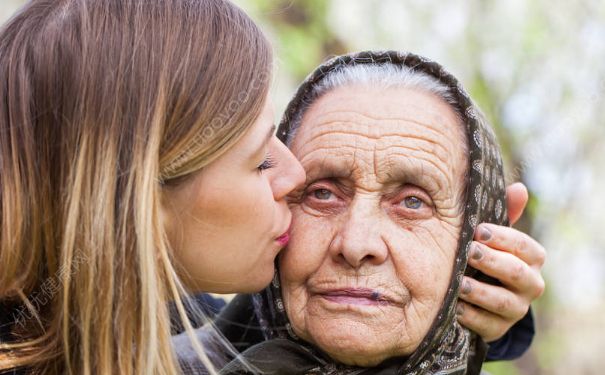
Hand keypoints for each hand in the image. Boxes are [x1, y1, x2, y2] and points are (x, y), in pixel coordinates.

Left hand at [456, 182, 545, 341]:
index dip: (503, 238)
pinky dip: (470, 316)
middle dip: (492, 262)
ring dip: (480, 292)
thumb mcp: (491, 235)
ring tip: (459, 284)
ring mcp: (516, 309)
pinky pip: (487, 325)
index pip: (525, 246)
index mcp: (531, 258)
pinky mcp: (498, 329)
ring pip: (503, 302)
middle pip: (517, 273)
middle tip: (468, 252)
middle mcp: (530, 284)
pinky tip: (454, 307)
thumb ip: (503, 213)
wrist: (478, 295)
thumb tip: (519, 188)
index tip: (478, 231)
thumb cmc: (485, 254)